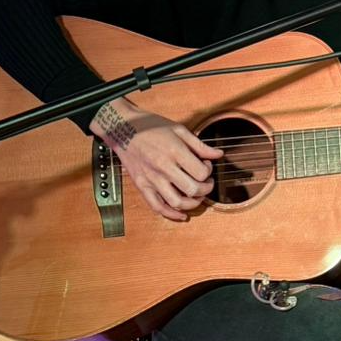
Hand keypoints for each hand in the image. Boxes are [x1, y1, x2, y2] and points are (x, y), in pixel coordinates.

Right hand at [91, 98, 222, 222]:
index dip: (209, 172)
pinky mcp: (141, 185)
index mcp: (175, 151)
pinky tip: (181, 215)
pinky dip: (171, 214)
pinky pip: (156, 206)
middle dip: (205, 190)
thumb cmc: (150, 126)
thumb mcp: (179, 129)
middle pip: (192, 189)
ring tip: (196, 197)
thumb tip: (218, 154)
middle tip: (206, 184)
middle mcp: (163, 167)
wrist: (122, 127)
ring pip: (176, 202)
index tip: (206, 167)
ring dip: (192, 204)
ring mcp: (151, 178)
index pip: (201, 173)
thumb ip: (200, 145)